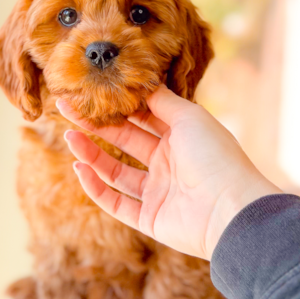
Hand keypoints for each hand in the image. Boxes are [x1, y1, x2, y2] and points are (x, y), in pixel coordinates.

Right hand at [57, 87, 279, 260]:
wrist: (231, 210)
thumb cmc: (215, 156)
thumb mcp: (188, 117)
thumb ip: (160, 100)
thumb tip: (139, 79)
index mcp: (181, 137)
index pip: (143, 117)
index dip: (117, 106)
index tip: (92, 92)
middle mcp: (169, 163)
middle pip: (125, 141)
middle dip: (96, 126)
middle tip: (68, 109)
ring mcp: (159, 192)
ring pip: (116, 172)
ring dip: (91, 155)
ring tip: (69, 137)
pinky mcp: (150, 219)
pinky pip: (117, 203)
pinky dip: (97, 188)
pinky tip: (80, 169)